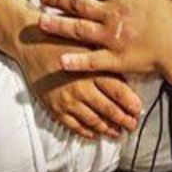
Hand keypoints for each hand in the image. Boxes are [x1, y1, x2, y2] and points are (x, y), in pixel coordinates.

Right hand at [0, 0, 141, 138]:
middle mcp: (82, 87)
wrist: (32, 42)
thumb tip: (127, 72)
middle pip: (109, 110)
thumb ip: (106, 59)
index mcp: (93, 70)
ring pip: (93, 121)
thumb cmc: (63, 38)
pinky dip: (86, 131)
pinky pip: (73, 125)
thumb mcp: (89, 44)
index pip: (120, 93)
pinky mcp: (54, 106)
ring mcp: (68, 100)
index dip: (132, 105)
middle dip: (124, 121)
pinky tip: (94, 133)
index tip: (139, 111)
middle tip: (132, 126)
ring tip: (117, 132)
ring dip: (107, 128)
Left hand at [38, 0, 171, 84]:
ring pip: (79, 30)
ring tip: (41, 23)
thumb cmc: (165, 12)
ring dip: (58, 26)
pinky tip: (61, 60)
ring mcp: (112, 38)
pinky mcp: (116, 58)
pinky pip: (92, 60)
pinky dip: (76, 61)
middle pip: (79, 5)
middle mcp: (113, 15)